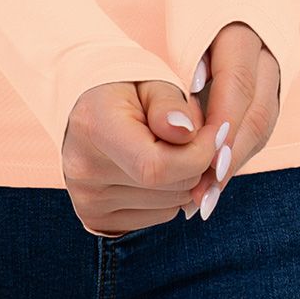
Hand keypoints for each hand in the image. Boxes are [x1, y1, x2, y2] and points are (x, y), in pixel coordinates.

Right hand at [61, 20, 281, 233]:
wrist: (86, 105)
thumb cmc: (127, 88)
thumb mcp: (151, 80)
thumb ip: (171, 105)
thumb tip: (187, 132)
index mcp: (94, 127)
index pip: (159, 166)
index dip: (200, 153)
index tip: (216, 131)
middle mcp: (83, 169)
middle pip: (172, 188)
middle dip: (196, 162)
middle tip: (191, 133)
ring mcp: (86, 199)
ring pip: (172, 206)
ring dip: (185, 178)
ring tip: (166, 146)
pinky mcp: (95, 217)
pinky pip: (159, 216)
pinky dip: (169, 194)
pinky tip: (152, 166)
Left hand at [176, 20, 281, 218]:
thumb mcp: (190, 19)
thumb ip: (187, 66)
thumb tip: (182, 124)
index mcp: (245, 30)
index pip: (238, 85)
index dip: (221, 128)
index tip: (202, 164)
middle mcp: (270, 52)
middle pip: (257, 112)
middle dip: (229, 159)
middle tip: (202, 197)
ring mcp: (280, 68)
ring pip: (263, 123)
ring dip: (235, 163)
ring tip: (204, 198)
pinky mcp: (278, 83)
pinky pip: (260, 123)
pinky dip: (237, 151)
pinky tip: (215, 178)